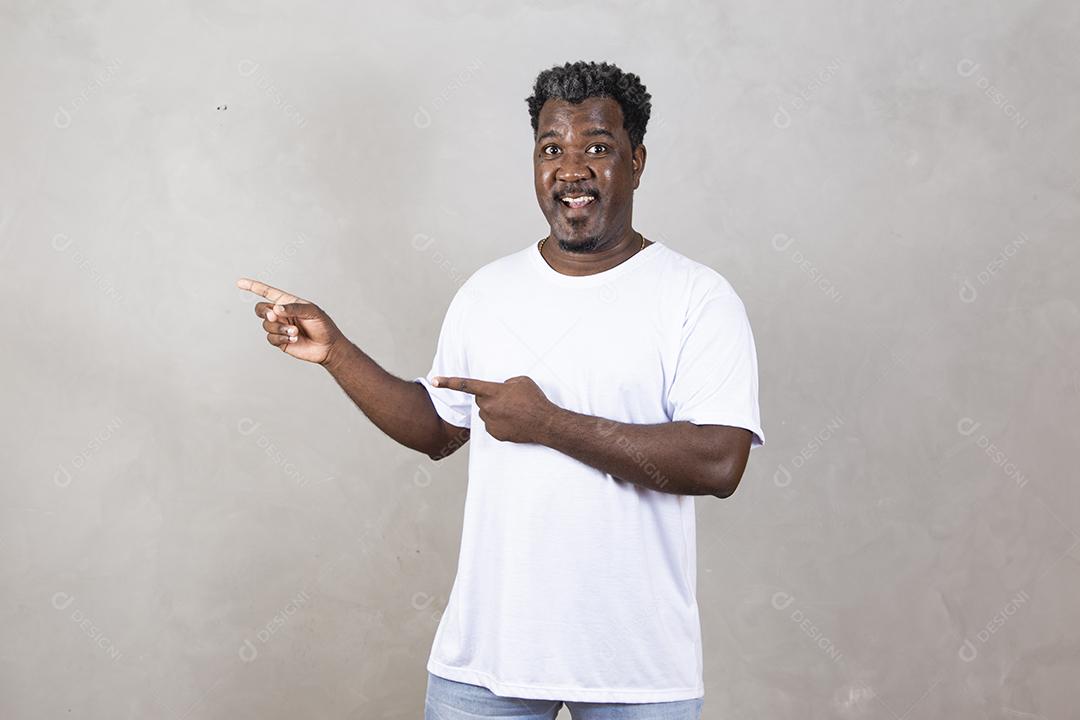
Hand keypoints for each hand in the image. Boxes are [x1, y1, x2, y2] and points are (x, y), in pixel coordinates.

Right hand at [236, 277, 345, 364]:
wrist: (327, 346)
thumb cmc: (322, 325)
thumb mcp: (311, 311)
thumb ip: (293, 308)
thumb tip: (275, 309)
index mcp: (287, 302)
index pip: (266, 292)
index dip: (253, 287)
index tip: (240, 282)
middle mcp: (280, 314)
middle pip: (260, 309)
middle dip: (265, 312)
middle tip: (275, 317)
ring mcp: (279, 327)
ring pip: (266, 325)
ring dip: (280, 329)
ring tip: (295, 332)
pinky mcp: (279, 341)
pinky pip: (270, 338)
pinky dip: (280, 338)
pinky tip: (293, 339)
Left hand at [432, 375, 558, 443]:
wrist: (544, 423)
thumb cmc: (535, 400)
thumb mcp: (521, 381)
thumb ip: (504, 383)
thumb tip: (500, 389)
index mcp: (493, 391)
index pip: (466, 385)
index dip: (448, 382)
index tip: (435, 380)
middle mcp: (488, 407)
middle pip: (479, 400)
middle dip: (488, 399)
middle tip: (506, 400)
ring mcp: (490, 422)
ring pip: (485, 413)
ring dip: (495, 411)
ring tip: (513, 412)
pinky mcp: (495, 434)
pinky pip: (491, 425)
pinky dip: (499, 423)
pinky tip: (513, 421)